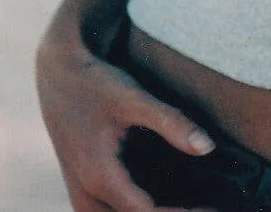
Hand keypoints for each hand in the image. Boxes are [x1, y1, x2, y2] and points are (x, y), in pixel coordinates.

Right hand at [35, 14, 217, 211]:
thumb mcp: (133, 97)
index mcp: (100, 177)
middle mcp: (86, 194)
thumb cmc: (94, 83)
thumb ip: (171, 122)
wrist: (56, 73)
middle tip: (205, 207)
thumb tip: (208, 148)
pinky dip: (134, 209)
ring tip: (186, 204)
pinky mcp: (80, 188)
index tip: (214, 210)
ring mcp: (80, 195)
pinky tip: (163, 196)